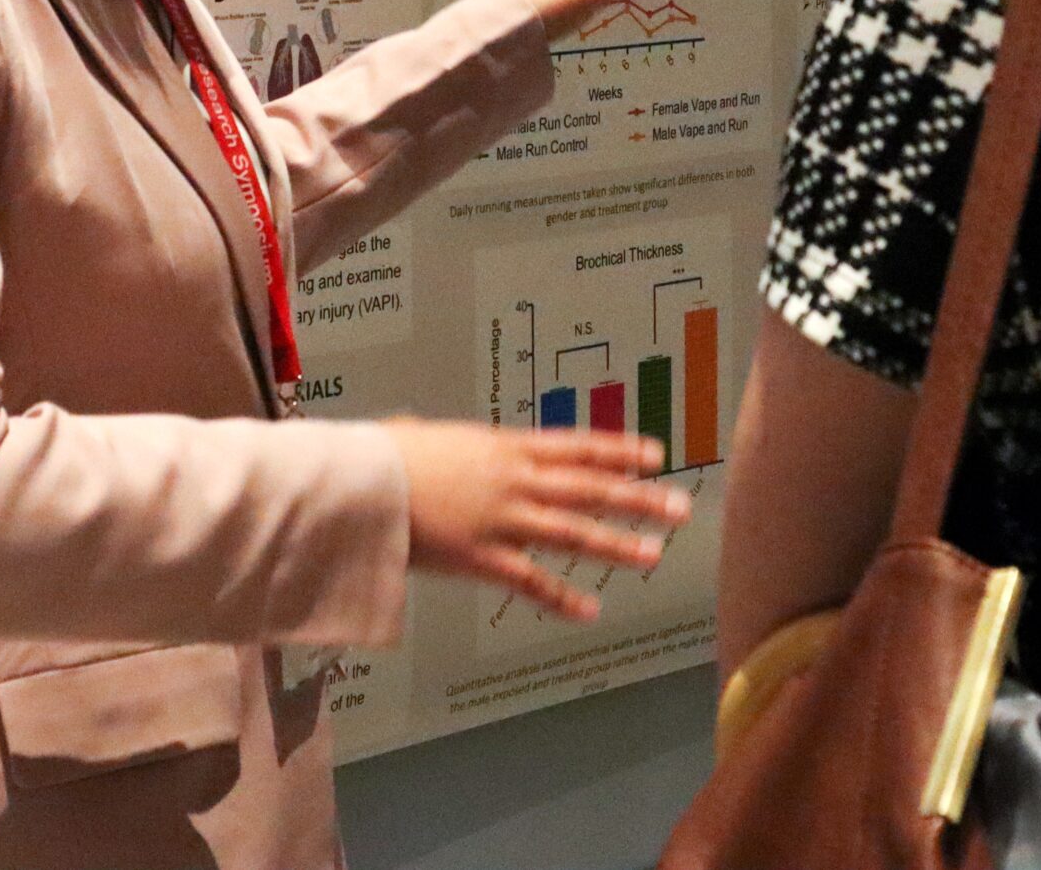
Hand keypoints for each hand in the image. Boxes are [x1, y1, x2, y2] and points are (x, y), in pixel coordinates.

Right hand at [385, 419, 691, 620]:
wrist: (360, 484)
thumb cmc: (383, 455)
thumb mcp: (421, 434)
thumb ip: (438, 441)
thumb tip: (418, 430)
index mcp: (503, 445)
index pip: (575, 446)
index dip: (618, 451)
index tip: (655, 454)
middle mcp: (513, 479)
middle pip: (589, 489)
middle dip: (638, 498)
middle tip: (680, 507)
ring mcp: (502, 519)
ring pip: (573, 533)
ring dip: (617, 545)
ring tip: (655, 555)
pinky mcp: (482, 558)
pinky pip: (531, 582)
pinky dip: (562, 598)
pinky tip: (591, 611)